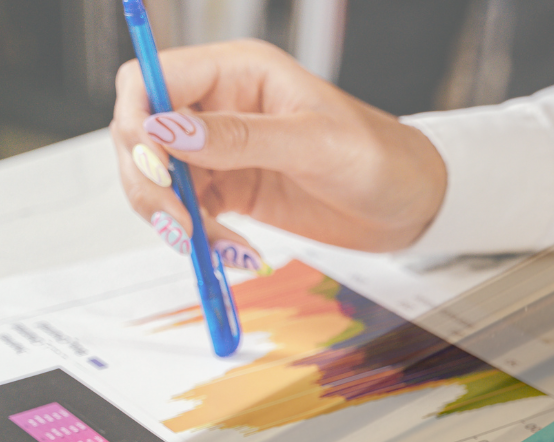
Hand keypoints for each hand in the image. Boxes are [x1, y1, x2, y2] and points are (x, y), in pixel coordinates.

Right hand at [110, 40, 446, 266]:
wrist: (411, 204)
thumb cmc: (379, 158)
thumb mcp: (313, 143)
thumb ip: (241, 137)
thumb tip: (167, 131)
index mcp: (238, 73)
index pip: (152, 82)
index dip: (139, 123)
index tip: (155, 169)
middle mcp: (222, 108)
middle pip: (144, 134)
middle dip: (149, 181)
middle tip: (179, 225)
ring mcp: (225, 152)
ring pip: (162, 179)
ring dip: (172, 217)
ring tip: (207, 247)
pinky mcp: (235, 192)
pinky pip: (194, 213)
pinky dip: (201, 238)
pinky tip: (235, 253)